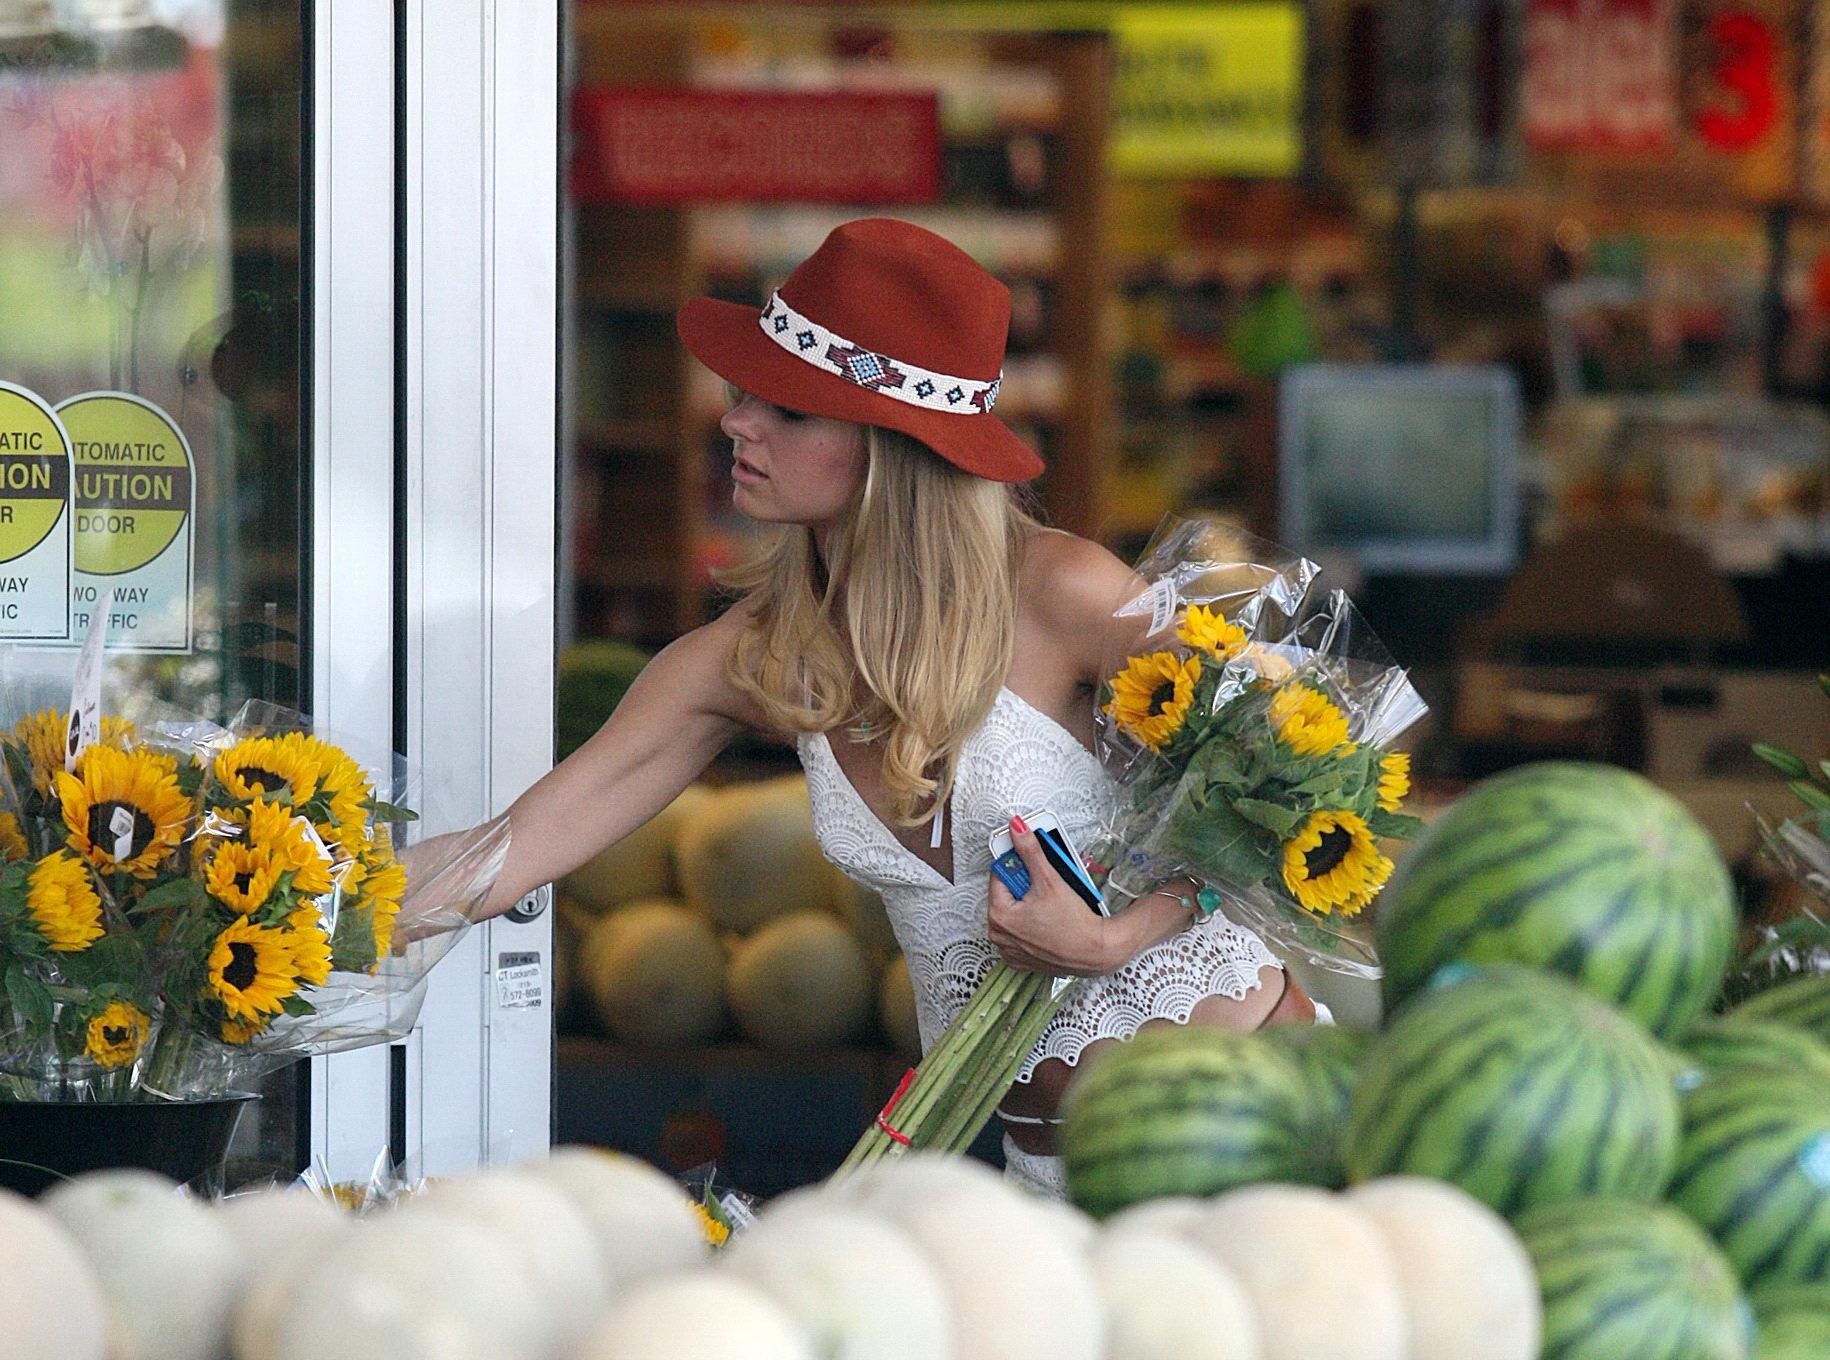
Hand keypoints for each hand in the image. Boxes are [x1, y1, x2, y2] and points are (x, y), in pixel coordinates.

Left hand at [986, 815, 1126, 976]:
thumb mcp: (1049, 879)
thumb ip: (1030, 851)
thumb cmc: (1074, 923)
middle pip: (1008, 893)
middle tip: (1047, 885)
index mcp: (998, 915)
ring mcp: (1010, 949)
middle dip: (1026, 885)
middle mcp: (999, 935)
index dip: (1019, 865)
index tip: (1034, 864)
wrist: (1096, 952)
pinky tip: (1048, 919)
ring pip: (1015, 912)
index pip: (1000, 874)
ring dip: (1029, 902)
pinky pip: (1021, 932)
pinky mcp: (1023, 958)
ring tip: (1051, 902)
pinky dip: (1032, 923)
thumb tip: (1017, 828)